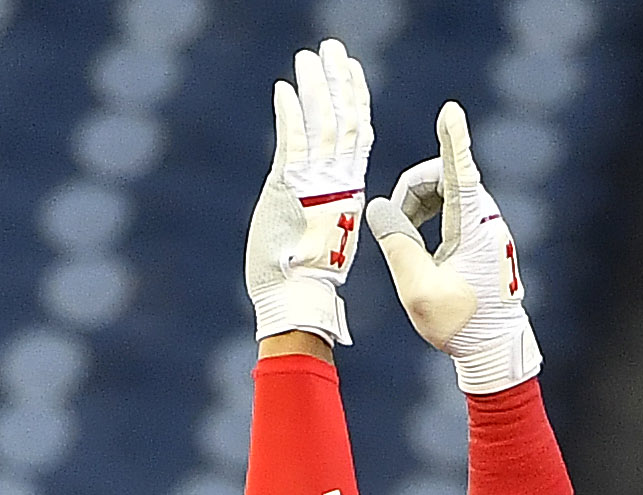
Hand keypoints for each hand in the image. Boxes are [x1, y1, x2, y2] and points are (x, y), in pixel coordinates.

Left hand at [243, 39, 372, 346]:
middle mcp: (338, 181)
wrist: (297, 298)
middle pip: (345, 119)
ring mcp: (317, 182)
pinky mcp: (291, 187)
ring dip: (316, 86)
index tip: (352, 70)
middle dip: (338, 80)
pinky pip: (294, 140)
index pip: (358, 134)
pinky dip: (290, 112)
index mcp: (348, 190)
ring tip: (308, 57)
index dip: (355, 99)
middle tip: (331, 49)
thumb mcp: (314, 229)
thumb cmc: (302, 277)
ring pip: (325, 122)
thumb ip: (312, 200)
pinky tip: (284, 88)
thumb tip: (301, 188)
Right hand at [365, 102, 539, 395]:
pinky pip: (451, 204)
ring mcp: (487, 223)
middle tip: (394, 232)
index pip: (460, 174)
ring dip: (416, 206)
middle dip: (409, 194)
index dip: (453, 141)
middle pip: (441, 177)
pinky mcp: (483, 232)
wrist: (494, 346)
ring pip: (444, 190)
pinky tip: (418, 242)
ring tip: (404, 241)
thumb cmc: (459, 324)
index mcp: (473, 228)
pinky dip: (427, 214)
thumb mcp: (418, 291)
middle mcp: (485, 218)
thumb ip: (397, 245)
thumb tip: (378, 207)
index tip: (450, 111)